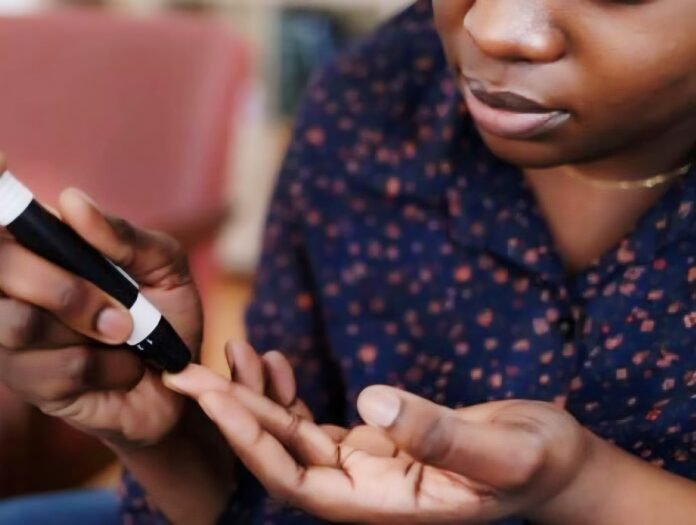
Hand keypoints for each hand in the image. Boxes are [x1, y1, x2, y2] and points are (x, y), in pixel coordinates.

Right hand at [0, 188, 200, 446]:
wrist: (184, 384)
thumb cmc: (169, 317)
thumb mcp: (165, 268)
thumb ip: (125, 237)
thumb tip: (71, 201)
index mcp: (47, 251)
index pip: (3, 221)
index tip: (0, 161)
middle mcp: (18, 290)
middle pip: (0, 270)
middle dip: (64, 288)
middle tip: (122, 311)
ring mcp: (15, 339)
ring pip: (17, 323)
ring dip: (89, 329)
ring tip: (128, 336)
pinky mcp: (31, 384)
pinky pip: (54, 369)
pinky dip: (107, 367)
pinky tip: (125, 369)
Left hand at [167, 345, 593, 523]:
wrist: (557, 463)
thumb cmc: (540, 462)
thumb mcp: (506, 451)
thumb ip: (442, 435)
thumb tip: (371, 400)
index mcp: (388, 505)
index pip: (298, 482)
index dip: (252, 443)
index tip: (214, 399)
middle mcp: (366, 492)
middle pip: (281, 458)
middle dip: (233, 415)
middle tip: (185, 371)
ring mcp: (368, 467)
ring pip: (293, 438)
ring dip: (256, 400)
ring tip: (223, 357)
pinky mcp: (375, 442)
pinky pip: (317, 423)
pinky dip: (290, 395)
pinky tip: (271, 364)